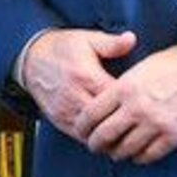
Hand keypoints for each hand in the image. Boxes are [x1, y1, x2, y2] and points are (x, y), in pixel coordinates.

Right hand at [19, 27, 135, 140]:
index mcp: (85, 75)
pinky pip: (79, 136)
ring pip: (92, 132)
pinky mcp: (59, 119)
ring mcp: (65, 110)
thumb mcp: (87, 39)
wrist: (31, 59)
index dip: (132, 103)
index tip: (145, 103)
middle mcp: (74, 95)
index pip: (115, 97)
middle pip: (105, 119)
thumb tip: (131, 39)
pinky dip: (95, 138)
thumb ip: (111, 43)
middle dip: (123, 123)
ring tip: (127, 133)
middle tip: (141, 124)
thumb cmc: (62, 48)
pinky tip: (108, 136)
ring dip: (109, 134)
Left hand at [79, 39, 176, 162]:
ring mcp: (156, 123)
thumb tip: (102, 107)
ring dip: (117, 154)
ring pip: (124, 150)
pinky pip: (148, 155)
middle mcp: (137, 108)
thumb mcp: (140, 69)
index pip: (90, 114)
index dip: (81, 127)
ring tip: (116, 152)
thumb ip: (120, 88)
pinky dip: (139, 158)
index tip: (82, 131)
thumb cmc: (174, 64)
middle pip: (103, 136)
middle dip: (95, 145)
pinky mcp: (174, 135)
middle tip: (95, 147)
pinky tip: (138, 154)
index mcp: (124, 87)